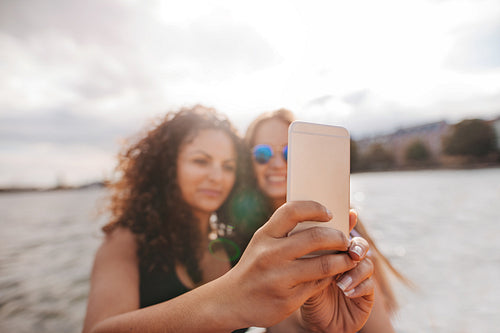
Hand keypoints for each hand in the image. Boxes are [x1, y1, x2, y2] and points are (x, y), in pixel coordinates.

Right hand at [221, 201, 364, 327]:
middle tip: (346, 240)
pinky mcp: (289, 300)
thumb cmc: (255, 266)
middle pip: (316, 238)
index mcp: (265, 236)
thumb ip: (290, 230)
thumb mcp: (264, 243)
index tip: (330, 213)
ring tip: (348, 258)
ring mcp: (280, 279)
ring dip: (343, 260)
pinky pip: (319, 285)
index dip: (315, 208)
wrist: (231, 300)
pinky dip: (331, 278)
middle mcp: (271, 255)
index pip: (292, 211)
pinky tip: (333, 275)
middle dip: (339, 237)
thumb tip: (327, 214)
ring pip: (325, 264)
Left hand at [297, 211, 374, 332]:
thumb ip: (304, 254)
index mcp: (332, 250)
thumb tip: (304, 231)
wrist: (312, 323)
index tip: (349, 216)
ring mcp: (358, 277)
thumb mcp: (298, 272)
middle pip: (358, 243)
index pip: (342, 231)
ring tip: (341, 281)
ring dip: (355, 269)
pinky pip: (369, 285)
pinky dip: (358, 286)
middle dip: (355, 244)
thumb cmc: (301, 293)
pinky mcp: (366, 295)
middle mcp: (347, 260)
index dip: (347, 222)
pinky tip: (346, 291)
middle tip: (349, 250)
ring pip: (366, 263)